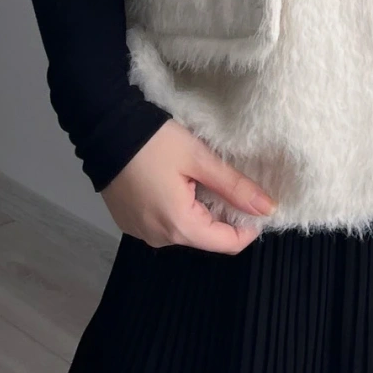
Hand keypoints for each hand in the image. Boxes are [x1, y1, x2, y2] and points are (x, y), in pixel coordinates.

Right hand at [99, 119, 276, 252]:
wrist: (104, 129)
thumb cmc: (154, 142)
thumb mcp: (200, 159)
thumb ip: (235, 187)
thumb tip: (268, 208)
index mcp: (179, 226)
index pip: (227, 243)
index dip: (248, 225)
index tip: (255, 201)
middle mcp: (159, 238)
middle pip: (205, 237)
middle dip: (222, 214)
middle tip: (225, 180)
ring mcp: (141, 232)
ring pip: (184, 229)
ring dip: (199, 210)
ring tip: (198, 178)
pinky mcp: (129, 222)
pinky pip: (163, 223)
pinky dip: (176, 208)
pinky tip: (175, 182)